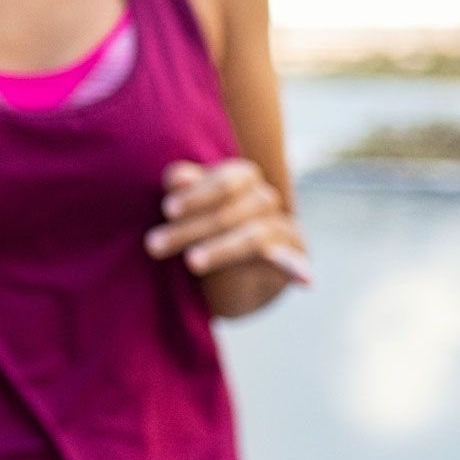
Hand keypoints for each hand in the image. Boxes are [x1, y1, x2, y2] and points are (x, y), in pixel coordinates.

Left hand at [146, 159, 310, 284]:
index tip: (167, 210)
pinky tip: (307, 282)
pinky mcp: (291, 260)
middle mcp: (266, 199)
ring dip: (219, 249)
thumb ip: (184, 188)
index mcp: (243, 177)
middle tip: (152, 245)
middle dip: (189, 229)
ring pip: (252, 236)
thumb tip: (175, 178)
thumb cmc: (201, 226)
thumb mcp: (189, 207)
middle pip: (230, 212)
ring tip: (190, 262)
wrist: (230, 270)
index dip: (197, 194)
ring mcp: (282, 230)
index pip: (225, 181)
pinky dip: (300, 270)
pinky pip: (294, 264)